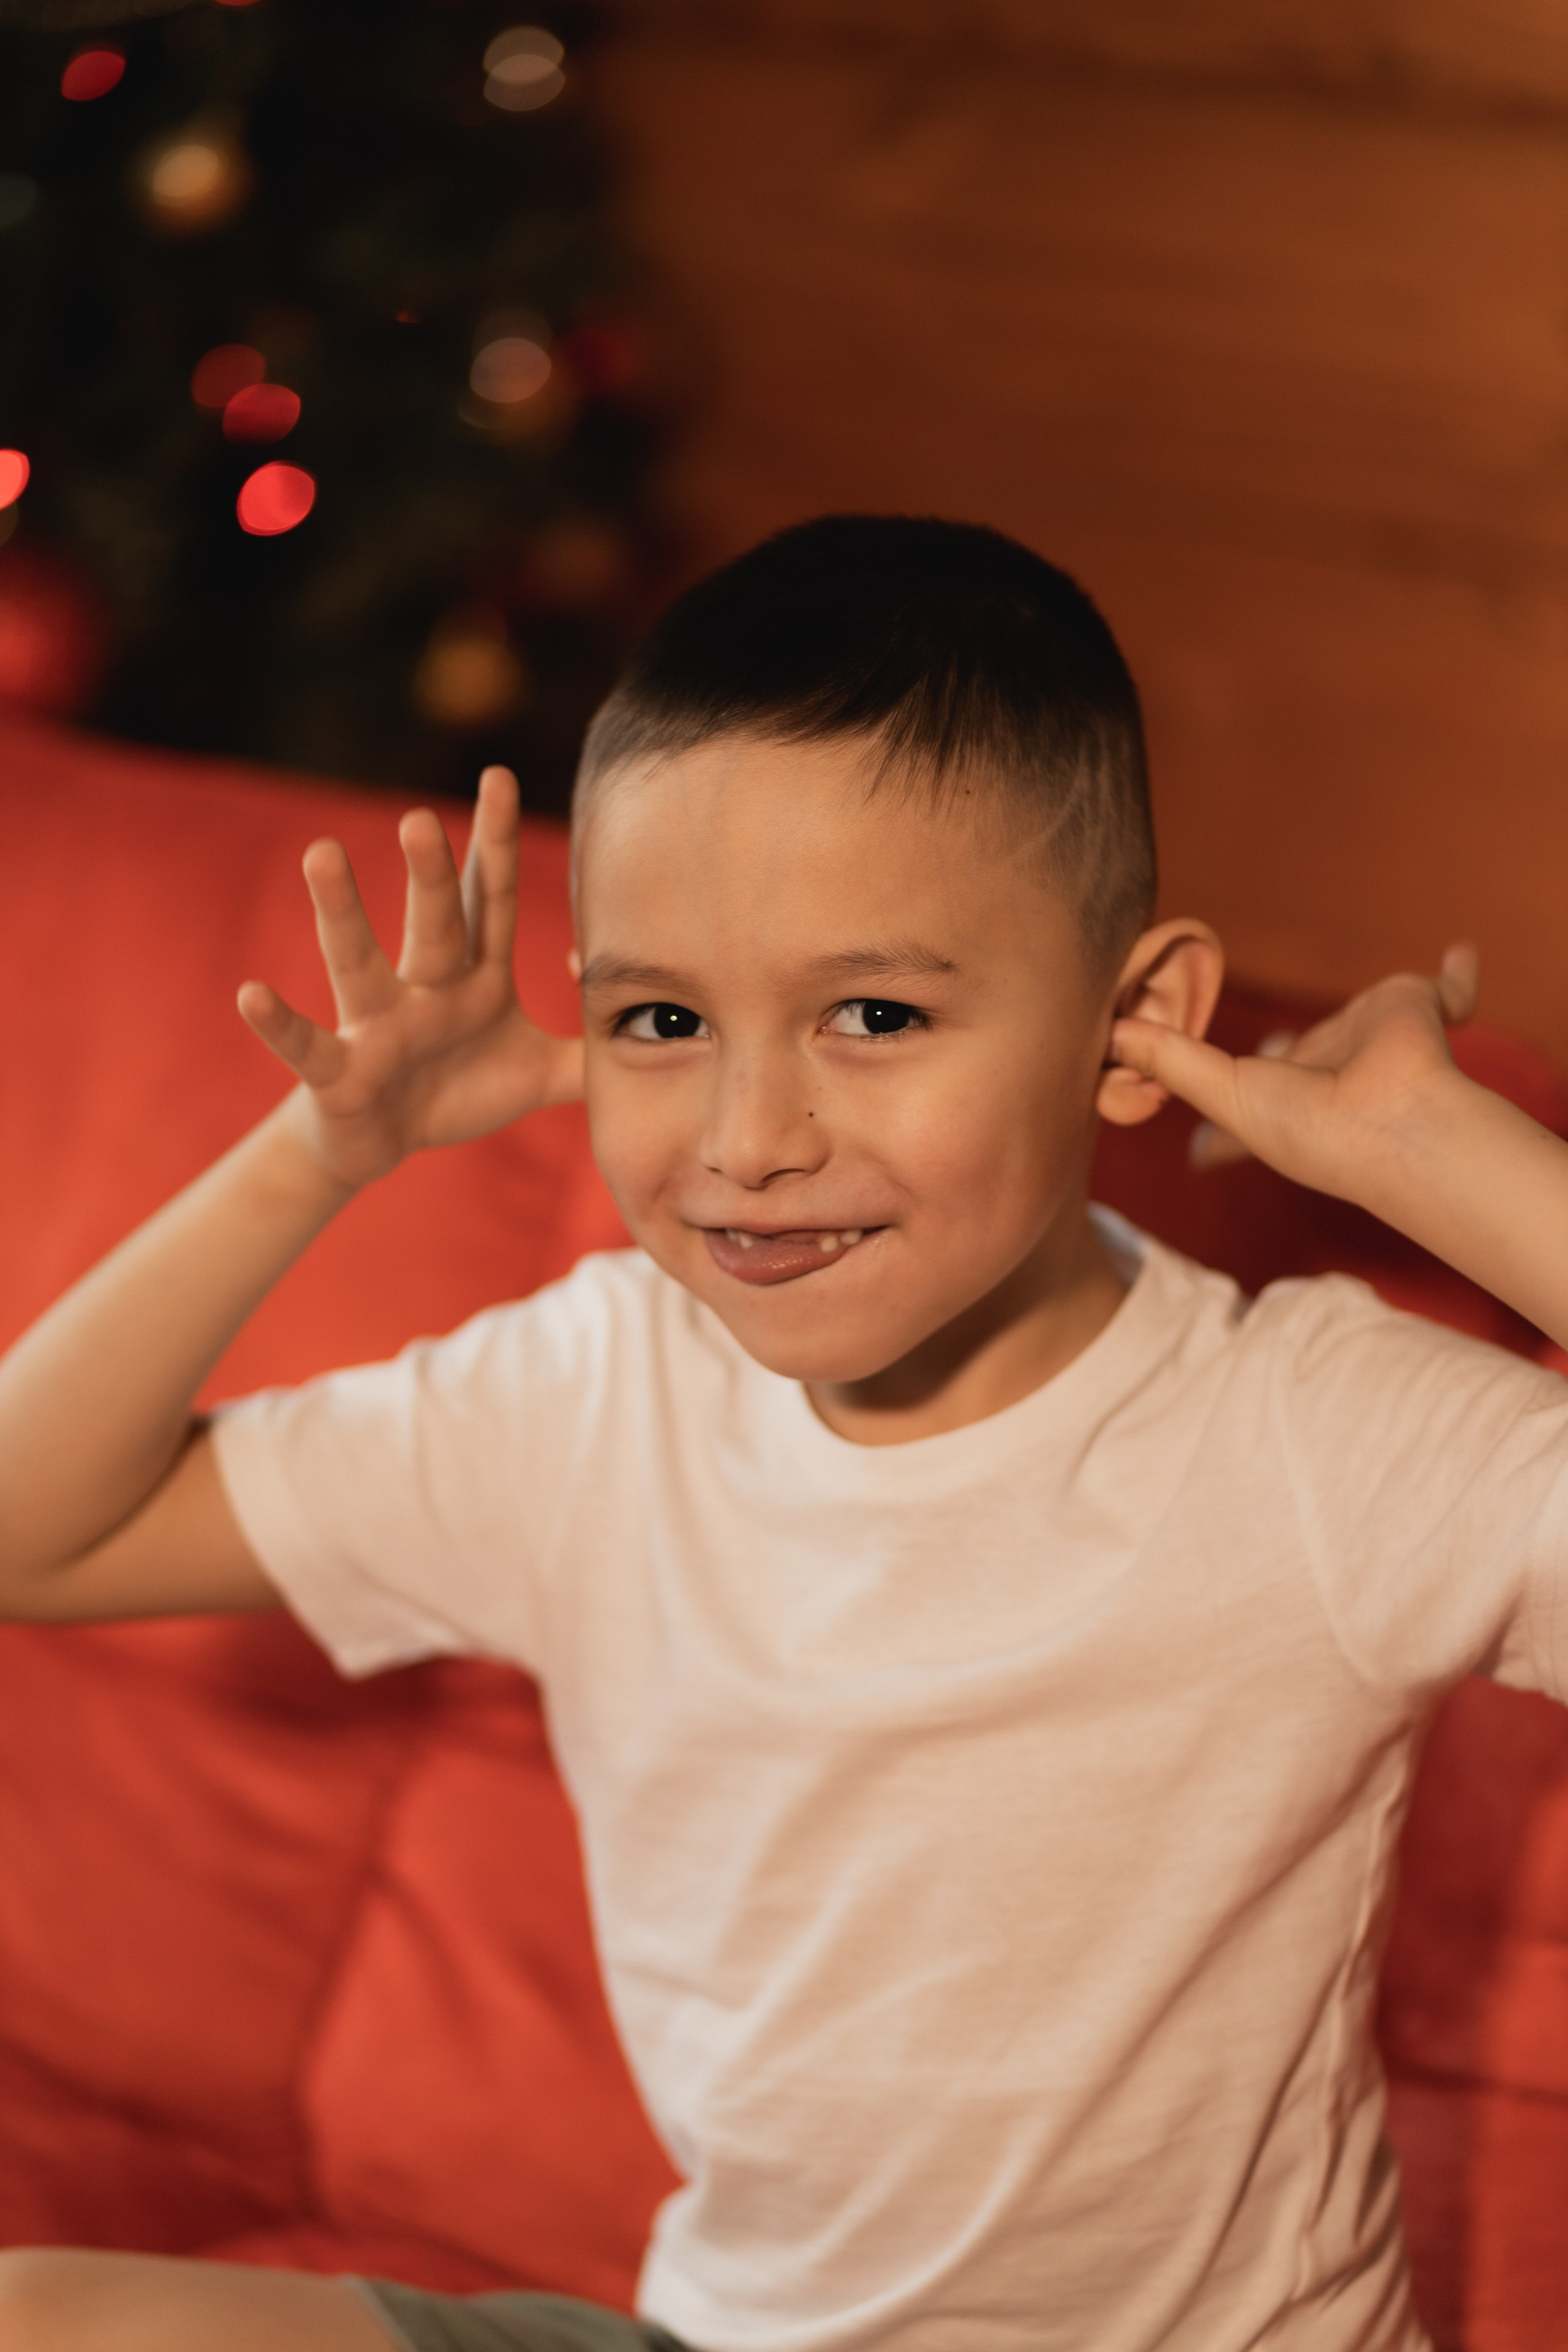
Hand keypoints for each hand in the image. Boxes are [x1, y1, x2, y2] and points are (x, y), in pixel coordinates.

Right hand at [238, 765, 582, 1189]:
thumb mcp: (538, 1075)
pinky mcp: (338, 1072)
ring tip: (321, 854)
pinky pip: (306, 1045)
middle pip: (434, 923)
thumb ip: (593, 1048)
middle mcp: (425, 989)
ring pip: (357, 962)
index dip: (497, 846)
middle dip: (431, 873)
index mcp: (476, 981)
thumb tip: (660, 1023)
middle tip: (424, 816)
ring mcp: (377, 1027)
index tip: (498, 776)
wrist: (382, 1143)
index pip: (493, 902)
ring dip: (341, 912)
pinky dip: (277, 1022)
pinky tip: (250, 993)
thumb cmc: (458, 1092)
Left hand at [1109, 945, 1480, 1209]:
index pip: (1250, 1089)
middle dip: (1298, 1051)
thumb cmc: (1310, 1126)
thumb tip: (1109, 1035)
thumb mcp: (1223, 1093)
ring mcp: (1375, 1038)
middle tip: (1275, 1045)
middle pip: (1308, 1053)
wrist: (1395, 1118)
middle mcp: (1330, 1068)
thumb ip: (1168, 1061)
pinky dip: (1459, 975)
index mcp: (1285, 1096)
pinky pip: (1447, 988)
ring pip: (1371, 1021)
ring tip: (1380, 1012)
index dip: (1226, 1096)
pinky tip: (1464, 954)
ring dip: (1378, 1017)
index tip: (1204, 1138)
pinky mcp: (1416, 1004)